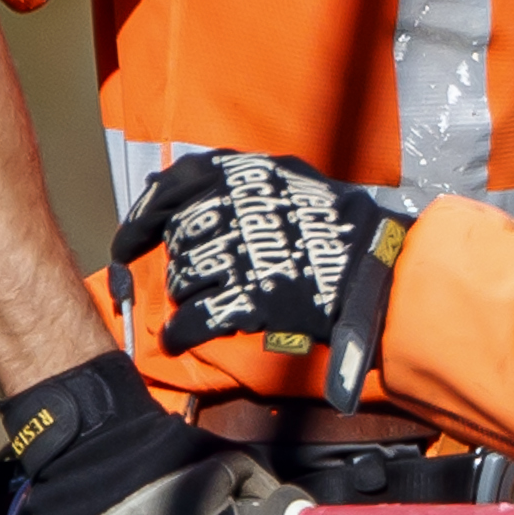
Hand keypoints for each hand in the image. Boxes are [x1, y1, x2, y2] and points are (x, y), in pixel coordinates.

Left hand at [110, 151, 406, 409]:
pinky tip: (181, 339)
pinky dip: (180, 333)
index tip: (128, 241)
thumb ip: (236, 180)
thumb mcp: (292, 181)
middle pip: (180, 238)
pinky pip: (192, 320)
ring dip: (186, 296)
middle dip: (180, 262)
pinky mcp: (248, 300)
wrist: (384, 270)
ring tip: (203, 304)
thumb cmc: (343, 227)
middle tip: (194, 278)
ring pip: (183, 279)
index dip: (143, 216)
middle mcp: (236, 209)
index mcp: (247, 175)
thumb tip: (166, 179)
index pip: (175, 185)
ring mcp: (242, 255)